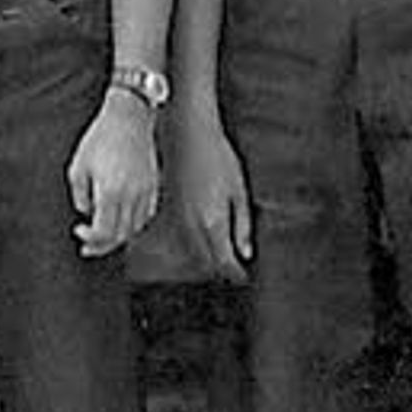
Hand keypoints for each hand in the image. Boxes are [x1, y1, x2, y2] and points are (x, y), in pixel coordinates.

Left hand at [67, 100, 158, 258]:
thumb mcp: (78, 166)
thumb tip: (86, 211)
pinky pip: (146, 214)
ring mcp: (145, 190)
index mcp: (110, 192)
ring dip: (119, 235)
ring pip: (135, 228)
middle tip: (89, 244)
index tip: (79, 231)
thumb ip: (79, 195)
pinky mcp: (153, 184)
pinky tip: (122, 219)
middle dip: (102, 244)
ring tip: (105, 233)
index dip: (90, 238)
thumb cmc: (101, 138)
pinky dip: (134, 223)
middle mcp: (131, 195)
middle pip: (120, 235)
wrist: (128, 117)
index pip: (103, 232)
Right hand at [166, 95, 250, 271]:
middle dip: (220, 270)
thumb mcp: (239, 189)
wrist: (188, 133)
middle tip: (233, 273)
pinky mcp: (167, 210)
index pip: (224, 261)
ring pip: (190, 253)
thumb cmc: (218, 156)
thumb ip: (242, 224)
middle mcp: (191, 226)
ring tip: (217, 261)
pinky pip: (177, 239)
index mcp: (213, 222)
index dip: (235, 274)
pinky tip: (197, 243)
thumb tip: (245, 252)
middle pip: (206, 262)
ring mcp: (176, 219)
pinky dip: (189, 247)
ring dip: (204, 261)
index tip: (242, 278)